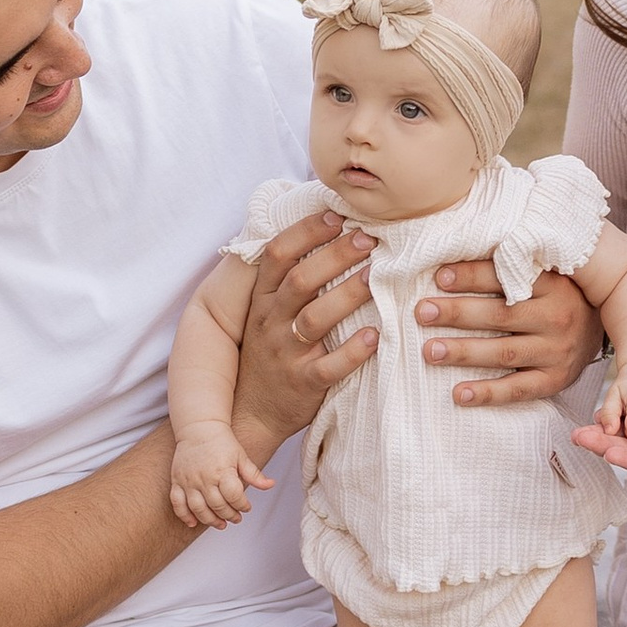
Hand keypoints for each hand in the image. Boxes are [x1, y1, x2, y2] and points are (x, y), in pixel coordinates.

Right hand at [170, 429, 268, 529]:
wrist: (198, 428)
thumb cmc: (222, 442)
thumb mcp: (241, 456)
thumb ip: (254, 474)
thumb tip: (271, 485)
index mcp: (222, 471)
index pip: (234, 496)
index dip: (242, 505)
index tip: (247, 508)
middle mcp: (204, 477)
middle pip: (217, 505)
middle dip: (229, 515)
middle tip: (236, 518)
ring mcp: (189, 481)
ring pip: (198, 508)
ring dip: (210, 520)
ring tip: (221, 524)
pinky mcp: (177, 481)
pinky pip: (177, 503)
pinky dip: (184, 515)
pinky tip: (194, 522)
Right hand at [233, 208, 379, 456]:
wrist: (251, 411)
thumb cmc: (269, 351)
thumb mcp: (267, 312)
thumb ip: (288, 279)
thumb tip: (327, 231)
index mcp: (263, 299)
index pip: (278, 255)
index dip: (306, 232)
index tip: (336, 216)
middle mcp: (271, 321)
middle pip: (301, 280)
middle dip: (336, 255)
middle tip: (369, 239)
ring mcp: (286, 353)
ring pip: (315, 319)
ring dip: (347, 296)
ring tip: (376, 278)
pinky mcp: (304, 383)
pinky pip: (329, 366)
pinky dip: (353, 351)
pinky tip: (375, 336)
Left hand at [417, 256, 606, 406]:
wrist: (603, 327)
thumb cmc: (559, 294)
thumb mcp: (548, 272)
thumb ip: (513, 263)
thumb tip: (456, 249)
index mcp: (553, 285)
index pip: (508, 278)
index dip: (472, 276)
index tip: (439, 276)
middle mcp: (557, 318)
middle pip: (501, 316)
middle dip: (458, 313)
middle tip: (423, 312)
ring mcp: (558, 352)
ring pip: (505, 353)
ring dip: (465, 352)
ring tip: (430, 351)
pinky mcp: (555, 380)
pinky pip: (518, 389)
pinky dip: (488, 393)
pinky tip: (458, 394)